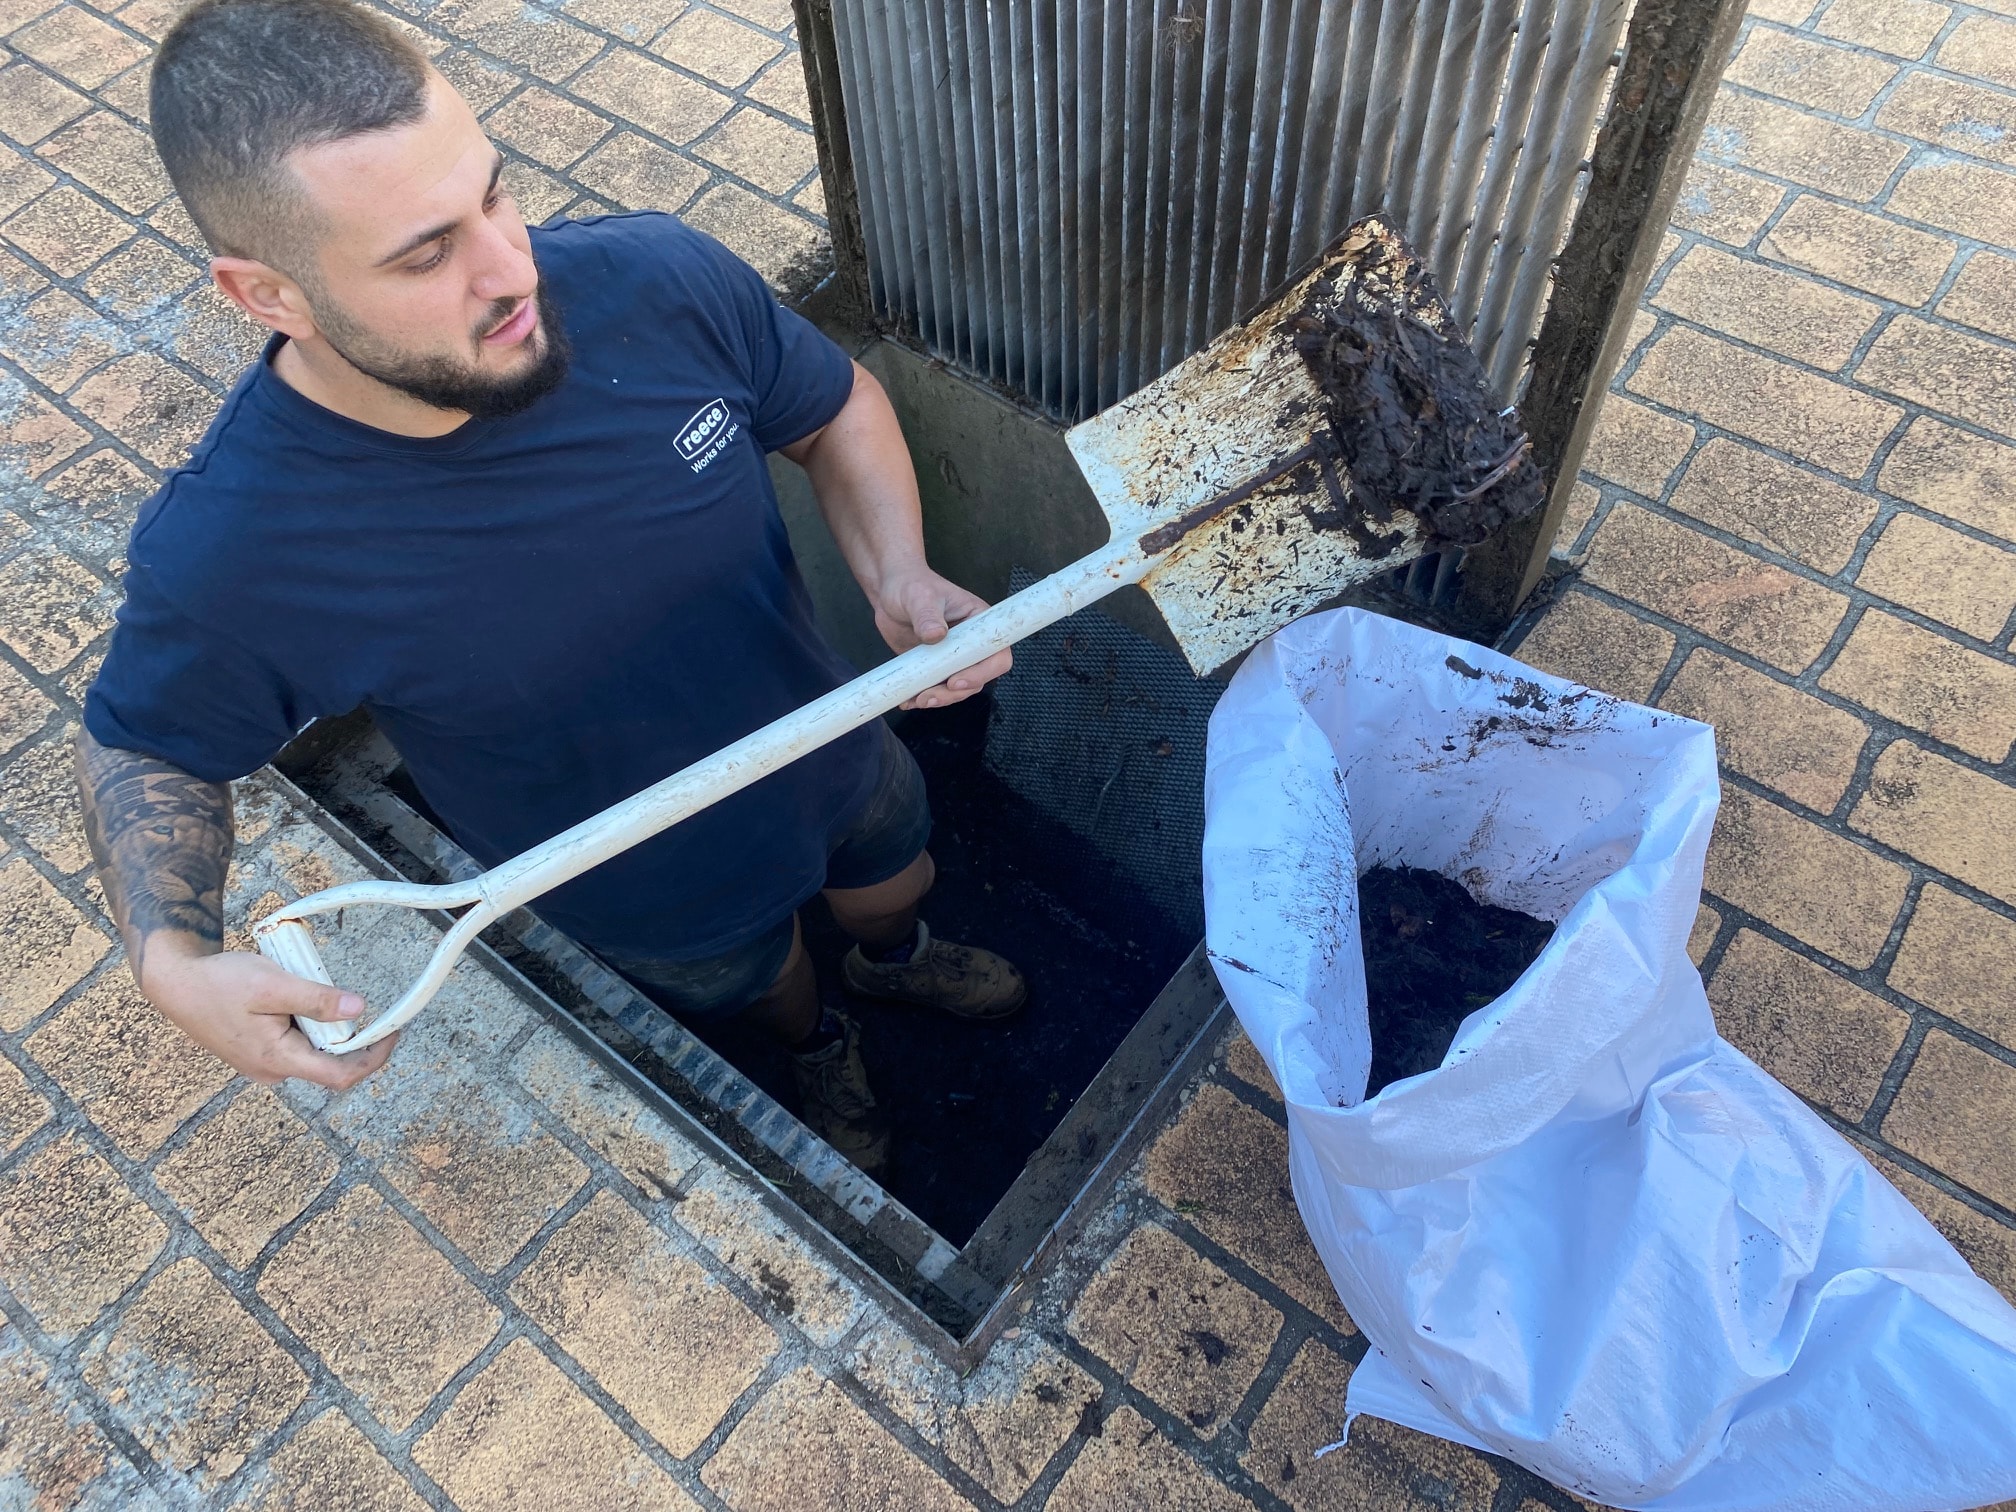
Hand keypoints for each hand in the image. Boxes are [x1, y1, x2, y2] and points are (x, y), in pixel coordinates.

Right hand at [140, 948, 397, 1089]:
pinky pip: (296, 1040)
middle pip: (330, 1059)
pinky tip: (285, 995)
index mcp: (278, 1060)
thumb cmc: (219, 983)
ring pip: (312, 1047)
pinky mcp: (259, 1052)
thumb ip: (316, 999)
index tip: (393, 1030)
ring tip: (297, 986)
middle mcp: (273, 1071)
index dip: (373, 1056)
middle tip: (332, 990)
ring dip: (320, 1020)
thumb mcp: (272, 984)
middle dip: (343, 1027)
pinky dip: (303, 1018)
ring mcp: (265, 1064)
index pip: (340, 1075)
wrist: (176, 983)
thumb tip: (359, 1008)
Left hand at [873, 569, 1012, 709]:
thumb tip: (936, 635)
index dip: (983, 672)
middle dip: (955, 692)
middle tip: (930, 695)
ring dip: (940, 699)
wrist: (890, 593)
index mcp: (979, 623)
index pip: (996, 653)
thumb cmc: (911, 586)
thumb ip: (927, 616)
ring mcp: (953, 658)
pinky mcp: (934, 667)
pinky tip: (908, 700)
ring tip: (918, 700)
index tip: (956, 680)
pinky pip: (936, 688)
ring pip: (957, 689)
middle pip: (977, 678)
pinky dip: (923, 698)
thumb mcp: (920, 597)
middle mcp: (970, 644)